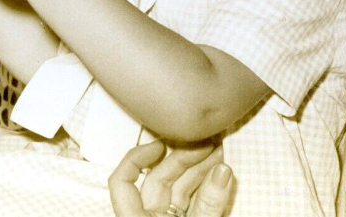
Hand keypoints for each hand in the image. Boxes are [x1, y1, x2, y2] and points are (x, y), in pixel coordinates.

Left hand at [109, 141, 233, 216]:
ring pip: (180, 187)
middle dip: (184, 156)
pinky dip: (206, 183)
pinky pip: (193, 199)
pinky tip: (220, 168)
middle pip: (158, 178)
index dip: (137, 158)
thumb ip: (208, 205)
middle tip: (209, 140)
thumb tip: (223, 170)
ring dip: (200, 166)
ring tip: (221, 149)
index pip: (122, 182)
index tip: (160, 144)